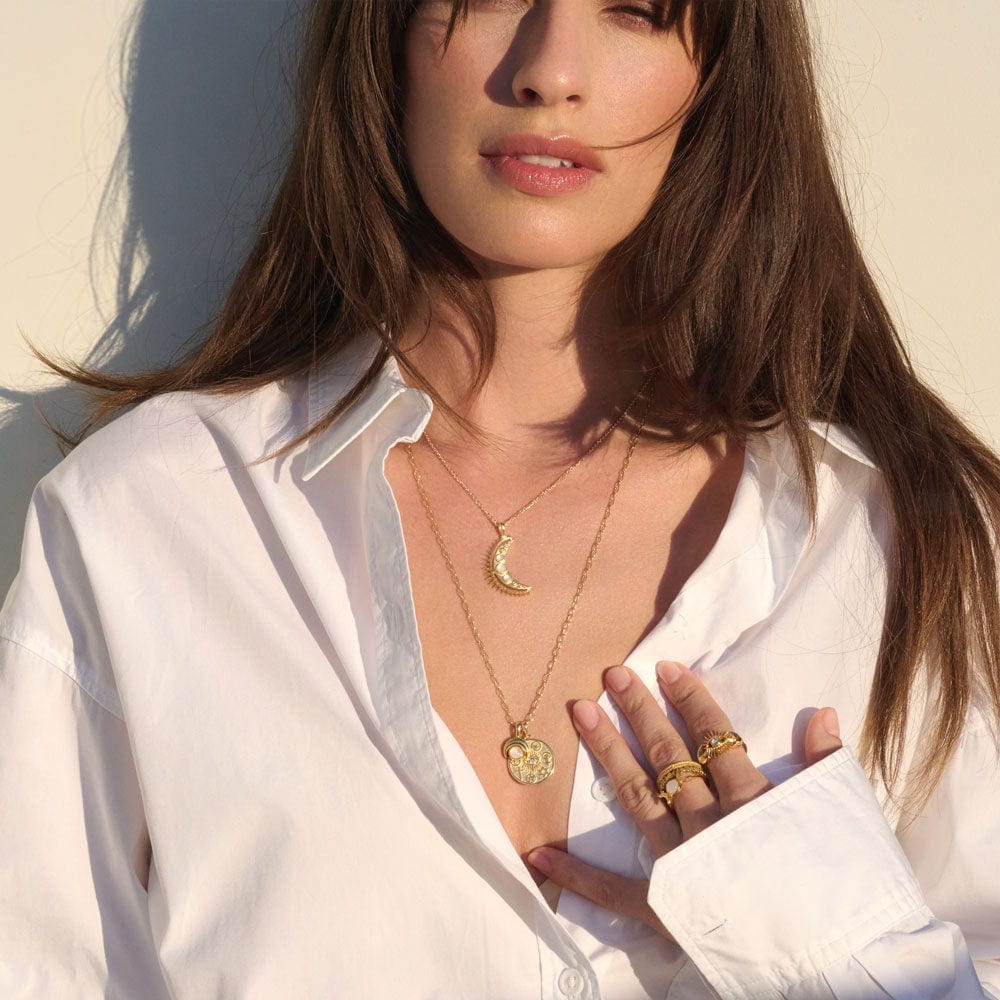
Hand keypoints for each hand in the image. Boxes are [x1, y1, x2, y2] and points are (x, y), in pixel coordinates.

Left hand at [526, 660, 842, 937]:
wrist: (839, 968)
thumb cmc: (847, 893)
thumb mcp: (844, 823)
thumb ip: (826, 767)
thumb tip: (822, 713)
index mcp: (754, 803)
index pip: (715, 737)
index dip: (691, 699)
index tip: (665, 668)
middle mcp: (711, 826)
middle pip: (669, 756)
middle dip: (639, 711)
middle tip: (611, 675)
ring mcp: (683, 865)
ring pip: (640, 798)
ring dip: (608, 753)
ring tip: (581, 713)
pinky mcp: (666, 910)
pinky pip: (616, 891)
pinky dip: (577, 877)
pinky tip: (540, 855)